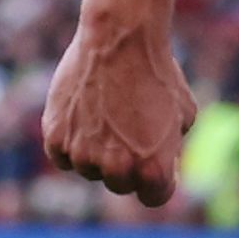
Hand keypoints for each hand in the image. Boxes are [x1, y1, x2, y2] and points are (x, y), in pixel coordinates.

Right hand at [41, 9, 195, 206]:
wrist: (120, 40)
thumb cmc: (157, 74)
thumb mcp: (183, 115)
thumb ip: (169, 147)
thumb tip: (159, 161)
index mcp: (153, 169)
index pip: (155, 197)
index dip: (159, 180)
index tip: (159, 162)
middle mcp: (117, 169)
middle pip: (121, 185)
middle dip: (128, 165)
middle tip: (130, 132)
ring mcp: (83, 155)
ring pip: (89, 169)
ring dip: (97, 152)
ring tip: (108, 114)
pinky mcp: (55, 138)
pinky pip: (62, 157)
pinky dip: (71, 144)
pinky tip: (83, 117)